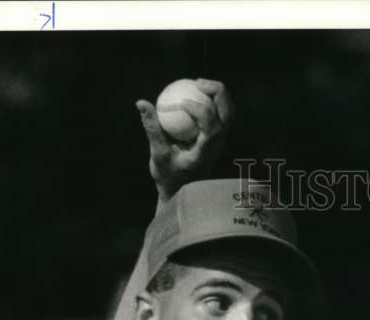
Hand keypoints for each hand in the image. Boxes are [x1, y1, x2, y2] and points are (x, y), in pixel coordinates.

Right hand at [135, 78, 233, 203]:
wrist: (181, 188)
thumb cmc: (167, 173)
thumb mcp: (157, 154)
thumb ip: (152, 128)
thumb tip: (141, 103)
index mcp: (206, 154)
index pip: (212, 128)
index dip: (201, 110)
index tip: (183, 102)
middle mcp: (218, 146)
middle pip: (227, 114)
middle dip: (217, 93)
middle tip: (197, 82)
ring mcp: (221, 140)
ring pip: (228, 111)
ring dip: (217, 93)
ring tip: (197, 83)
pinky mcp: (218, 135)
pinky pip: (220, 112)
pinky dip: (211, 98)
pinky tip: (195, 90)